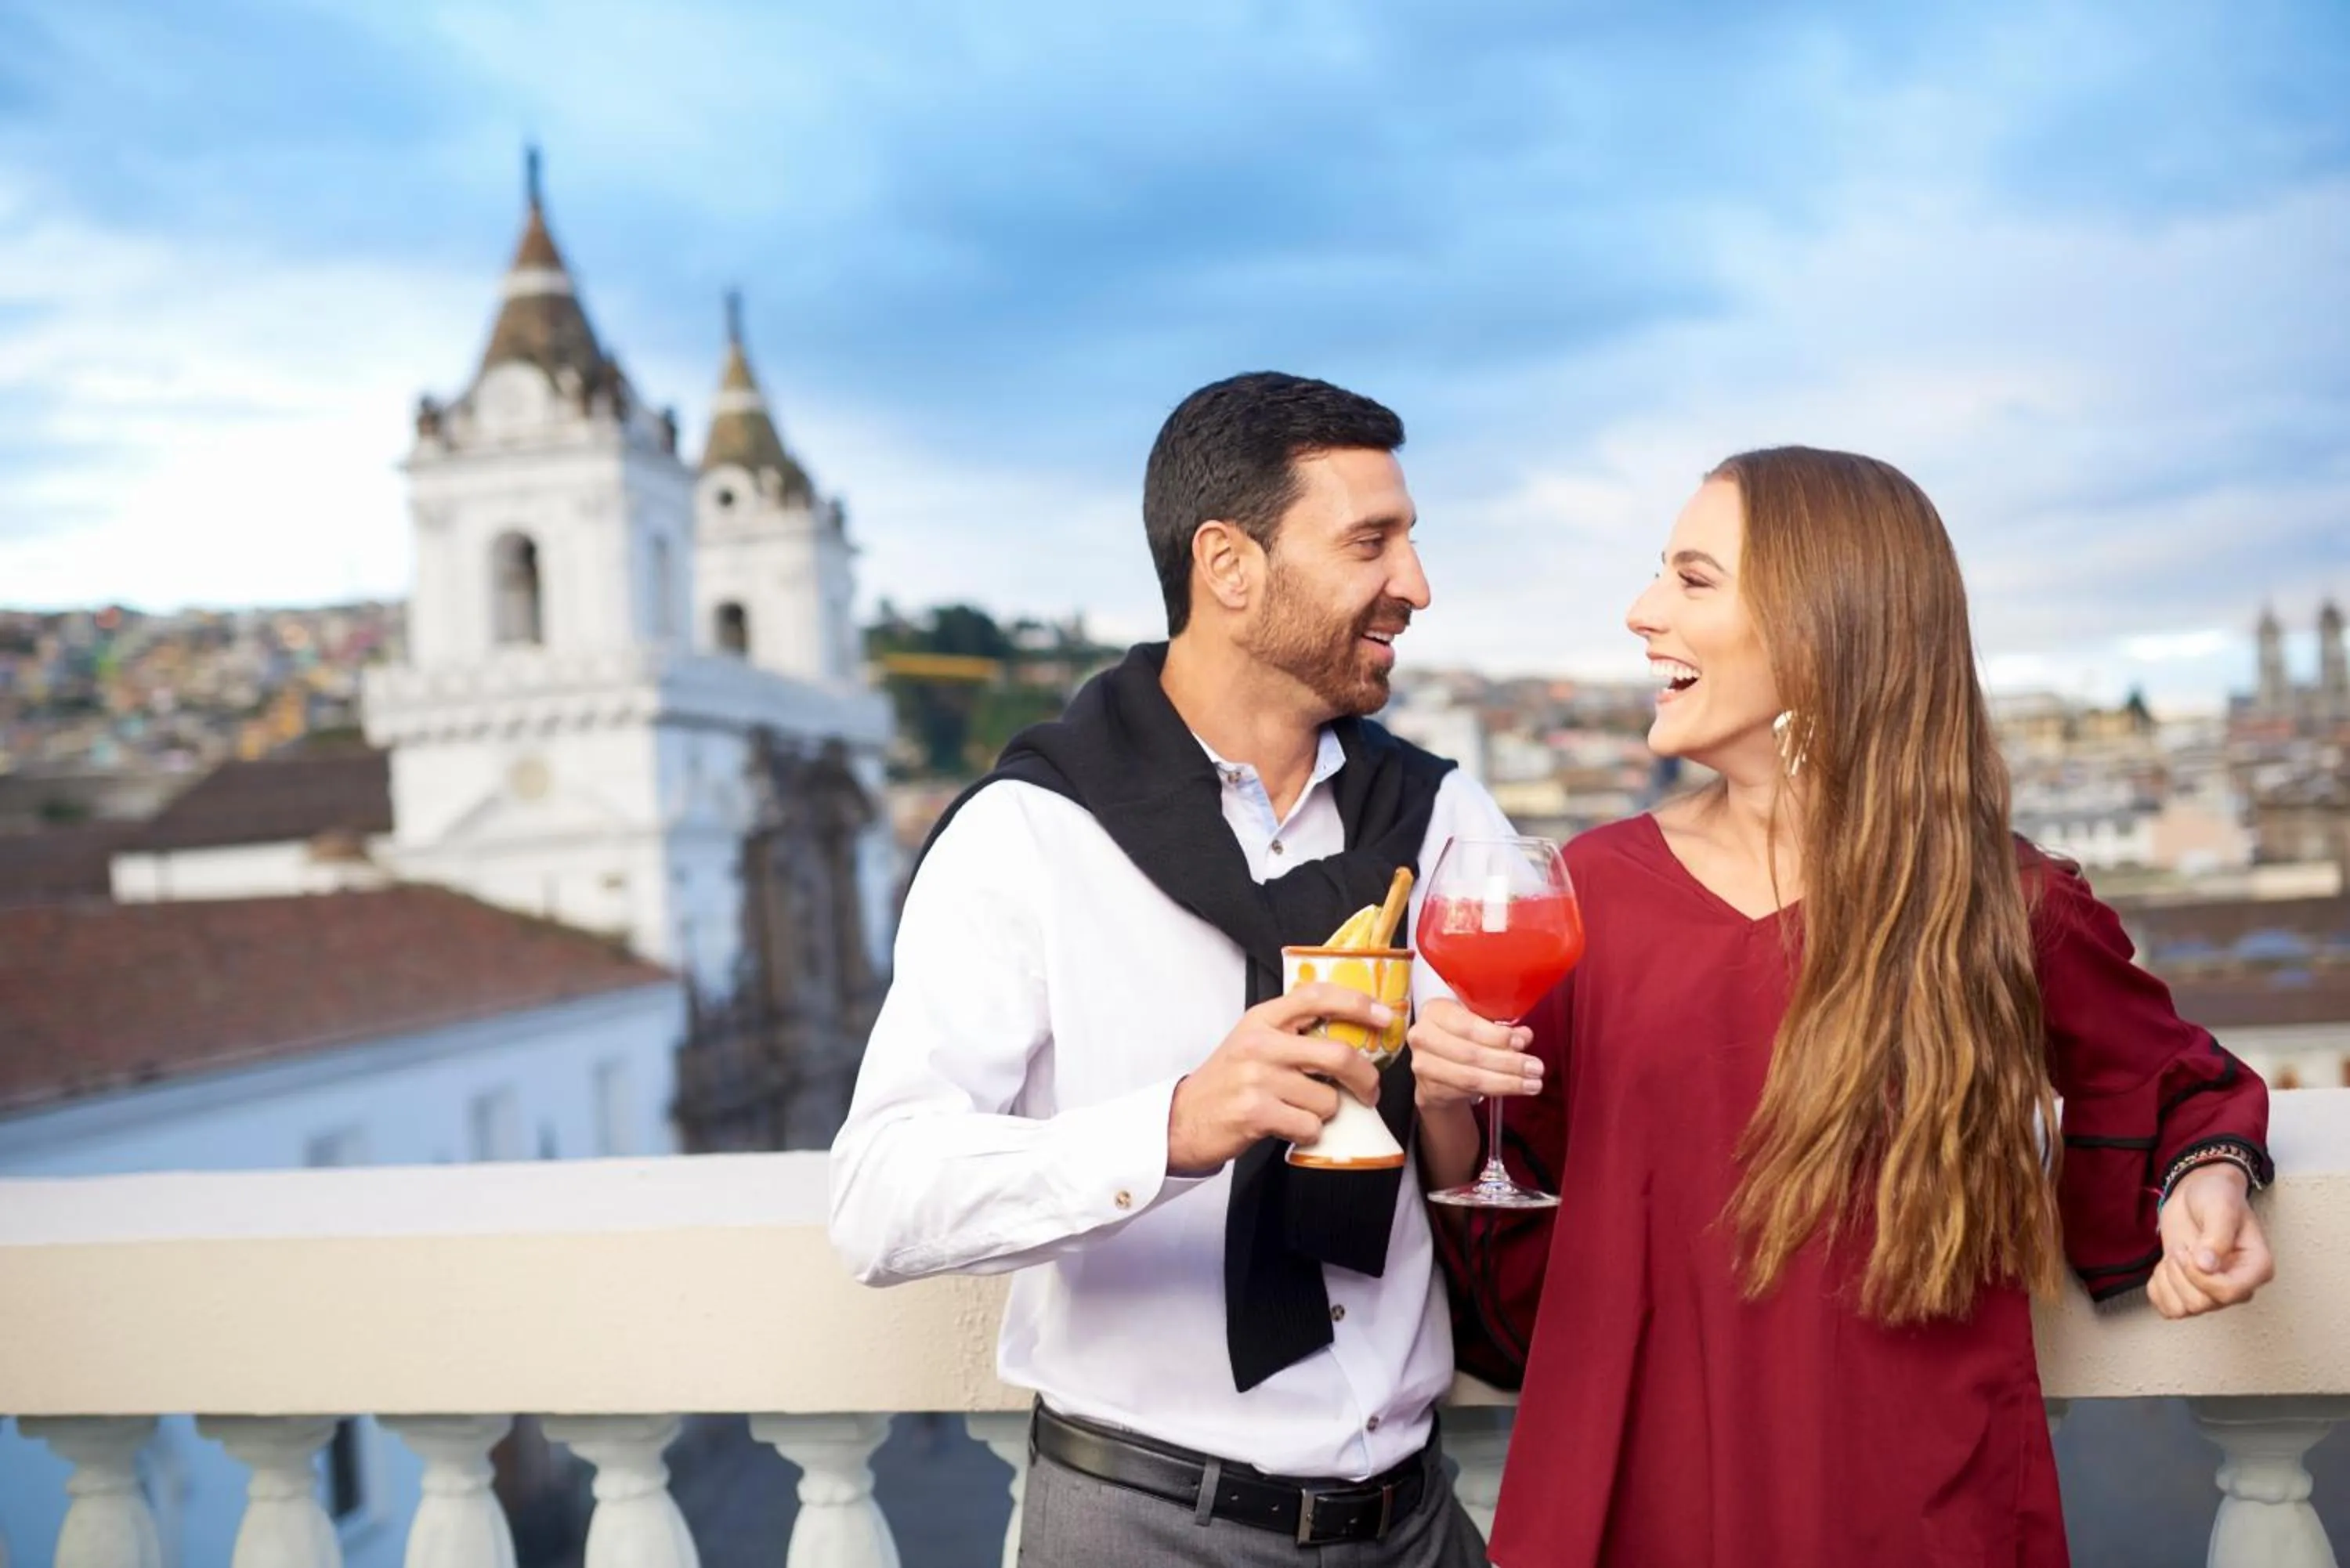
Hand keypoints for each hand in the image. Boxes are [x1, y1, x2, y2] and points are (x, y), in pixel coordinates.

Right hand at [1167, 984, 1390, 1173]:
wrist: (1184, 1119)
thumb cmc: (1228, 1081)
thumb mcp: (1254, 1041)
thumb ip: (1294, 1031)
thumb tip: (1353, 1035)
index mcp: (1263, 1018)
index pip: (1317, 996)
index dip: (1358, 1004)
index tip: (1385, 1017)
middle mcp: (1260, 1043)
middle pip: (1337, 1055)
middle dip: (1364, 1078)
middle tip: (1368, 1091)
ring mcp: (1258, 1078)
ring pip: (1326, 1099)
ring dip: (1323, 1113)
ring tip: (1298, 1110)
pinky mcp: (1256, 1112)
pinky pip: (1310, 1126)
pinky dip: (1308, 1133)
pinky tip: (1287, 1127)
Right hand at [1406, 997, 1541, 1115]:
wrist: (1436, 1067)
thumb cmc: (1460, 1038)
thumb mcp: (1478, 1024)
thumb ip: (1500, 1029)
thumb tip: (1524, 1035)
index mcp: (1435, 1010)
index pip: (1467, 1025)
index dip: (1496, 1036)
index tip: (1522, 1042)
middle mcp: (1422, 1036)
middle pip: (1471, 1053)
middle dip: (1508, 1062)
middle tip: (1536, 1067)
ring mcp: (1422, 1064)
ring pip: (1470, 1077)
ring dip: (1507, 1081)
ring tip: (1532, 1084)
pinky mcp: (1428, 1089)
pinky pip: (1467, 1092)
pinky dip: (1496, 1091)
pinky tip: (1515, 1088)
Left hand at [2148, 1162, 2274, 1319]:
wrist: (2195, 1193)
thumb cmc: (2216, 1196)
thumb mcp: (2220, 1207)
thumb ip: (2217, 1235)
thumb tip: (2207, 1266)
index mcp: (2256, 1268)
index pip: (2229, 1293)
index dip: (2201, 1277)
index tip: (2190, 1249)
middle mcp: (2238, 1286)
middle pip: (2203, 1304)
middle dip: (2181, 1273)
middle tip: (2182, 1247)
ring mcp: (2213, 1292)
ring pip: (2184, 1310)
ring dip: (2168, 1280)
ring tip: (2176, 1255)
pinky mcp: (2189, 1291)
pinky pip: (2168, 1308)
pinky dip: (2158, 1288)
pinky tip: (2165, 1266)